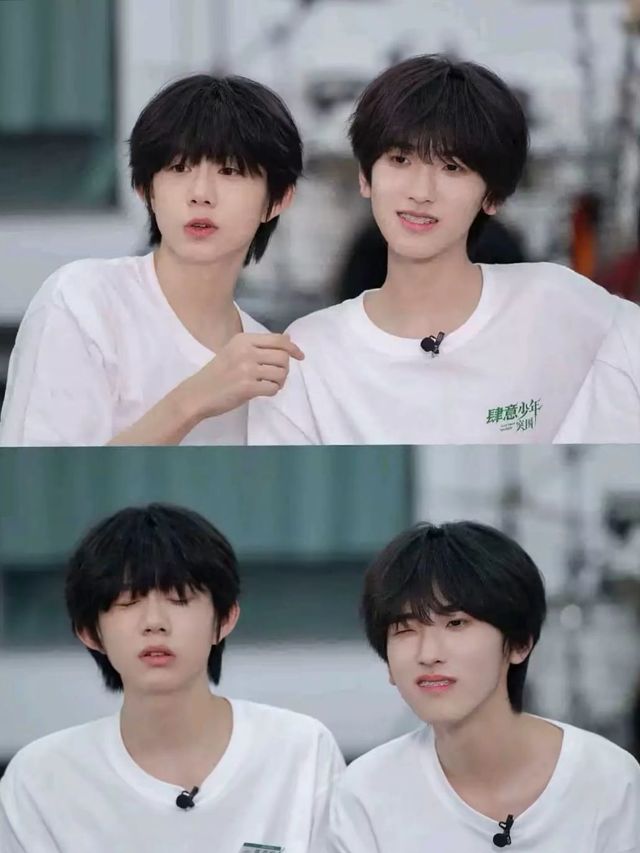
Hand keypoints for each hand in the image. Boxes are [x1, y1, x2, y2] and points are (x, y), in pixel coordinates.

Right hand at [184, 332, 303, 419]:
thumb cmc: (218, 373)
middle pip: (283, 357)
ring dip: (280, 382)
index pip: (278, 340)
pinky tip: (262, 391)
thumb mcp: (236, 351)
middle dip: (285, 368)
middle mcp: (246, 351)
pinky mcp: (247, 387)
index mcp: (243, 339)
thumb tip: (288, 337)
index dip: (293, 348)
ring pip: (281, 373)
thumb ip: (260, 345)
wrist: (198, 393)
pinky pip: (273, 388)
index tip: (300, 356)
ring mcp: (246, 369)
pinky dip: (272, 391)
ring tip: (269, 385)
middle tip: (276, 376)